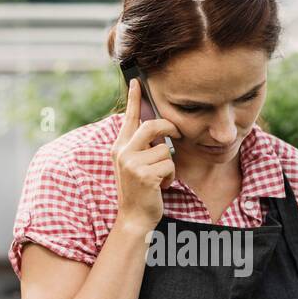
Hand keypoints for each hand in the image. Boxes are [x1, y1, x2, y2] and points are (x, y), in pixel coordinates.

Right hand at [113, 78, 179, 231]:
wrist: (134, 218)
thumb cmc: (139, 191)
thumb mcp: (134, 165)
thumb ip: (140, 146)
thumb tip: (157, 127)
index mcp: (119, 147)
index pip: (129, 118)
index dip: (134, 99)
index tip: (136, 81)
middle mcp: (122, 152)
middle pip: (152, 126)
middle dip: (169, 128)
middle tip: (178, 132)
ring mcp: (132, 163)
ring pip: (165, 150)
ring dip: (169, 165)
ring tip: (160, 177)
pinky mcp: (144, 175)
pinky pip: (169, 165)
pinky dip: (170, 177)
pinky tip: (161, 186)